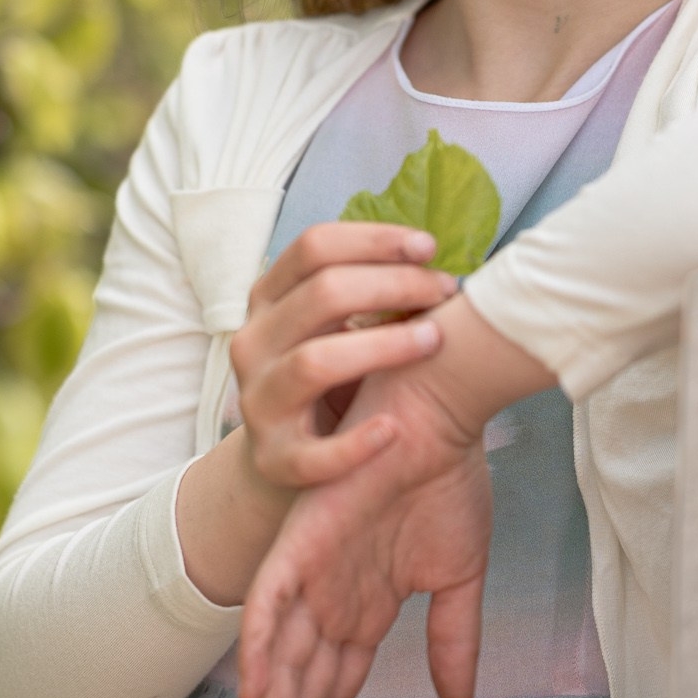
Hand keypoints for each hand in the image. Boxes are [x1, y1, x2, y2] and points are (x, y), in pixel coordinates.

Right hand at [231, 221, 460, 490]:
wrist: (287, 457)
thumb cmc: (332, 375)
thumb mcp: (333, 325)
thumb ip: (365, 291)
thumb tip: (430, 254)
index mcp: (267, 300)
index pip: (313, 247)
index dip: (373, 239)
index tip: (429, 247)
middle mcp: (253, 343)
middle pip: (321, 295)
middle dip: (393, 285)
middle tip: (444, 292)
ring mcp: (260, 401)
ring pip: (315, 362)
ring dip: (383, 347)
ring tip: (434, 341)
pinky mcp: (274, 458)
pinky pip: (314, 454)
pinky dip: (356, 443)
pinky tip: (393, 429)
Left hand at [238, 355, 491, 697]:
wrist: (442, 408)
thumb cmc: (448, 475)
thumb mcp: (460, 574)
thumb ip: (454, 638)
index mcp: (363, 603)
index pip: (338, 689)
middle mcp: (330, 595)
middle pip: (307, 690)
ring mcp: (312, 569)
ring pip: (288, 660)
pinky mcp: (304, 538)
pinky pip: (271, 597)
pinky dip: (262, 642)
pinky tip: (259, 691)